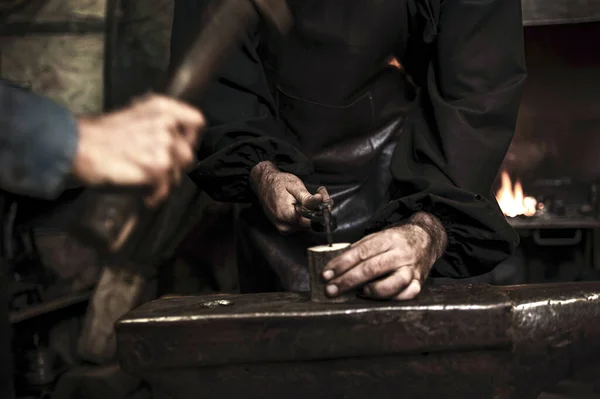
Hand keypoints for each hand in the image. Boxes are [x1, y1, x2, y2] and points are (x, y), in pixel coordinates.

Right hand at [72, 94, 204, 205]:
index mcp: (162, 109)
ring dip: (163, 182)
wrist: (77, 147)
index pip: (197, 121)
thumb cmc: (100, 135)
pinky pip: (165, 189)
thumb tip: (173, 142)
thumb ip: (157, 125)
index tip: (181, 148)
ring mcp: (163, 147)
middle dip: (174, 167)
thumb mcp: (135, 116)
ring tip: (147, 184)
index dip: (192, 138)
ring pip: (177, 174)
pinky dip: (155, 197)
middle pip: (188, 154)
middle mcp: (166, 125)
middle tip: (157, 172)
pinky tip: (145, 196)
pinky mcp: (156, 169)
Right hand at [250, 161, 329, 233]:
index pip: (311, 222)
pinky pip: (299, 225)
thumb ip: (307, 197)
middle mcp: (285, 226)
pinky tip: (303, 205)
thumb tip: (320, 201)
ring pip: (306, 225)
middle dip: (318, 210)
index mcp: (287, 215)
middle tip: (320, 194)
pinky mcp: (284, 229)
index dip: (320, 211)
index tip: (324, 200)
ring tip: (310, 198)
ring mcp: (283, 229)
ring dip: (312, 213)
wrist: (264, 184)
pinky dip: (304, 216)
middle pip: (310, 224)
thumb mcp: (295, 186)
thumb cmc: (279, 183)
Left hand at [322, 212, 446, 300]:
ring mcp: (412, 268)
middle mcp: (401, 253)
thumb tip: (337, 264)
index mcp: (388, 239)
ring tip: (359, 293)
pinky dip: (393, 298)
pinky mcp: (420, 281)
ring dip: (373, 290)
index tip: (326, 274)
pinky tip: (380, 298)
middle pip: (372, 268)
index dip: (341, 264)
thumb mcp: (378, 237)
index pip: (361, 252)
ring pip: (394, 283)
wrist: (426, 239)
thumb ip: (360, 249)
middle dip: (348, 280)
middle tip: (331, 290)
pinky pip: (408, 294)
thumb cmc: (397, 240)